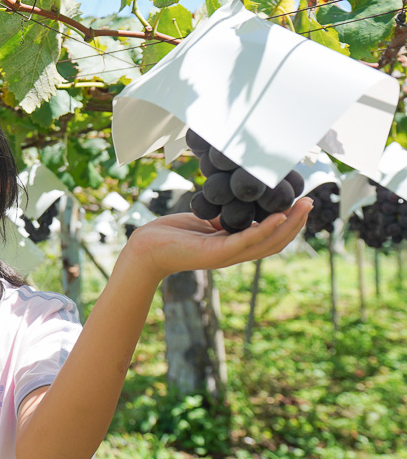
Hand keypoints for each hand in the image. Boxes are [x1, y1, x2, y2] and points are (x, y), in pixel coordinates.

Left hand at [125, 197, 312, 281]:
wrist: (146, 247)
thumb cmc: (172, 234)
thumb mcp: (205, 222)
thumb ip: (224, 218)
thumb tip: (239, 204)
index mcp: (234, 246)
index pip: (270, 238)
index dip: (289, 223)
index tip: (301, 203)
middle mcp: (235, 254)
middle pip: (276, 242)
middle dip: (296, 223)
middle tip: (310, 202)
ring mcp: (226, 255)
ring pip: (266, 243)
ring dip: (288, 225)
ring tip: (302, 206)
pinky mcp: (215, 253)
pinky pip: (245, 240)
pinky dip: (264, 229)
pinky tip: (277, 216)